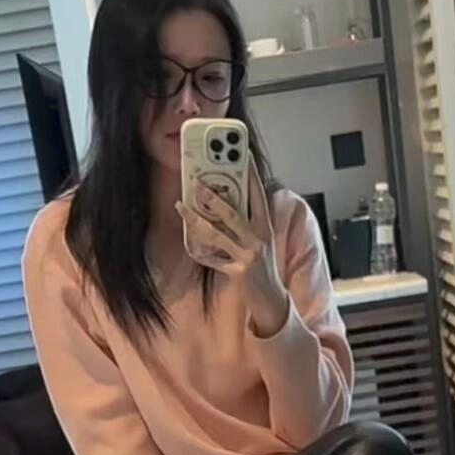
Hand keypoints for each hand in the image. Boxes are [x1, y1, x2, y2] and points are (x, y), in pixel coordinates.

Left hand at [175, 158, 289, 337]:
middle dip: (213, 197)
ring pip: (217, 233)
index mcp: (265, 227)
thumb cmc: (263, 268)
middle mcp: (258, 239)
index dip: (250, 173)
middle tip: (197, 182)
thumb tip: (224, 200)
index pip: (258, 194)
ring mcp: (248, 255)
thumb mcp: (261, 241)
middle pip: (233, 213)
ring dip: (196, 220)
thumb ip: (248, 221)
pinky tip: (188, 242)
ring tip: (182, 207)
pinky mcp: (238, 272)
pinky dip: (198, 250)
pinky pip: (212, 258)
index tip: (241, 153)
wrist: (272, 301)